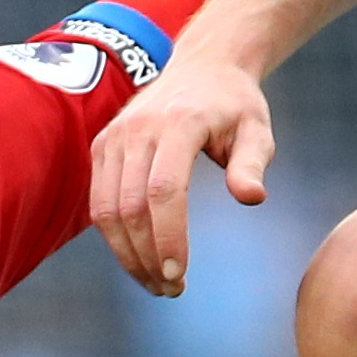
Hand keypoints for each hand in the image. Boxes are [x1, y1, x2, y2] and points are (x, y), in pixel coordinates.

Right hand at [86, 55, 276, 297]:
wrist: (201, 66)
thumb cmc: (234, 105)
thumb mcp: (258, 129)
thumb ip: (253, 163)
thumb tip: (251, 199)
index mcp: (178, 123)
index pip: (164, 189)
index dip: (167, 236)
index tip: (178, 274)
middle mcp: (137, 128)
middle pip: (130, 206)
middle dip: (147, 256)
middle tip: (172, 290)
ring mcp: (114, 137)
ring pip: (105, 210)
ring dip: (127, 254)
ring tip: (155, 283)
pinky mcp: (101, 146)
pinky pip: (98, 201)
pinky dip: (115, 237)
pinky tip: (139, 258)